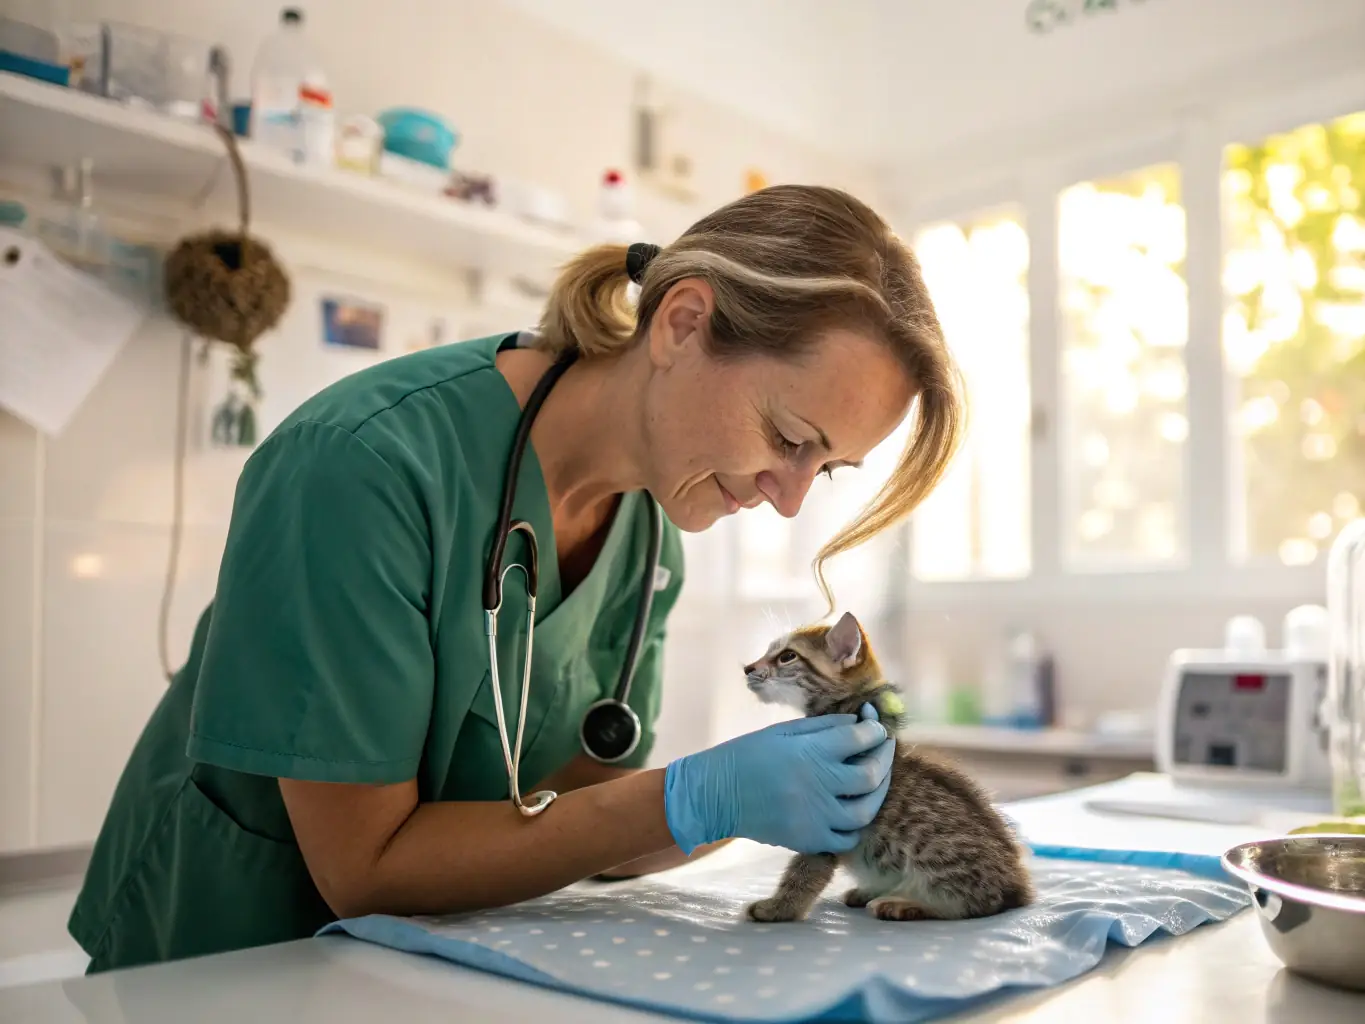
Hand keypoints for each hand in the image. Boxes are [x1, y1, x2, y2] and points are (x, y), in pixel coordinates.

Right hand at [663, 706, 893, 854]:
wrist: (714, 794)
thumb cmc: (747, 754)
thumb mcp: (783, 731)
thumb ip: (824, 727)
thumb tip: (860, 724)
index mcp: (810, 752)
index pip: (859, 738)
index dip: (875, 730)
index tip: (875, 725)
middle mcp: (818, 785)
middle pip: (871, 775)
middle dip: (884, 757)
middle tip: (884, 747)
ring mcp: (815, 817)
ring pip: (866, 810)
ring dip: (878, 793)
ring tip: (876, 779)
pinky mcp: (808, 840)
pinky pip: (847, 838)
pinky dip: (856, 825)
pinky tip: (854, 810)